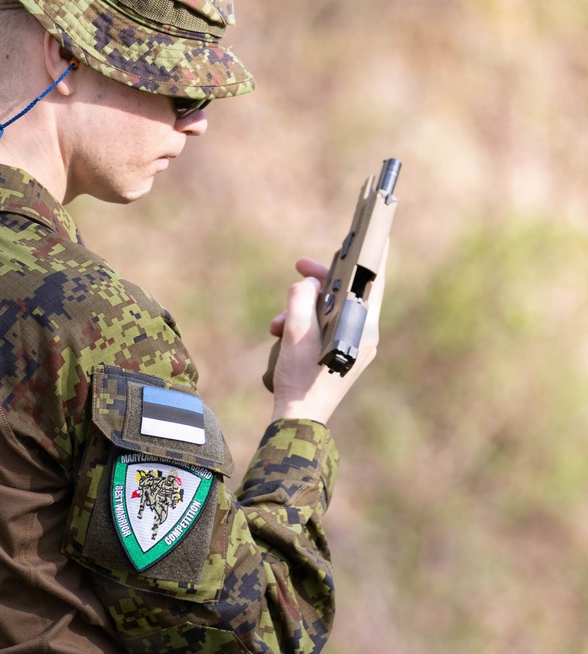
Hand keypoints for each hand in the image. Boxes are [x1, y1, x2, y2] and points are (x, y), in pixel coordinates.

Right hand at [268, 247, 386, 424]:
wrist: (297, 419)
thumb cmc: (300, 379)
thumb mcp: (295, 332)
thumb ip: (301, 298)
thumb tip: (308, 284)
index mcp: (362, 329)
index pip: (374, 283)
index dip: (374, 256)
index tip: (377, 233)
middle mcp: (364, 336)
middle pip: (347, 294)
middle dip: (320, 282)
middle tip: (300, 266)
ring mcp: (353, 346)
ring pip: (330, 310)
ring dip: (302, 308)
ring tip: (276, 322)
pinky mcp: (339, 354)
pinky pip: (324, 326)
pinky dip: (303, 323)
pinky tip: (280, 332)